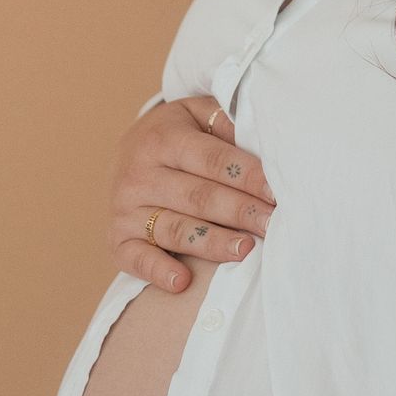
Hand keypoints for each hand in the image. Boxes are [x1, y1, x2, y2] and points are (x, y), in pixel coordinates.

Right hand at [113, 96, 276, 293]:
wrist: (129, 150)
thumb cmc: (179, 134)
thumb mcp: (199, 114)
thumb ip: (228, 122)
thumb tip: (264, 143)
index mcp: (164, 138)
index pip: (213, 160)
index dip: (248, 177)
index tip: (277, 193)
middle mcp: (140, 173)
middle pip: (198, 196)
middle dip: (240, 211)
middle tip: (272, 224)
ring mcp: (126, 208)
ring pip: (175, 229)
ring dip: (212, 242)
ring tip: (245, 250)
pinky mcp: (118, 237)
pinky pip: (136, 258)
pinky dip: (158, 271)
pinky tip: (182, 281)